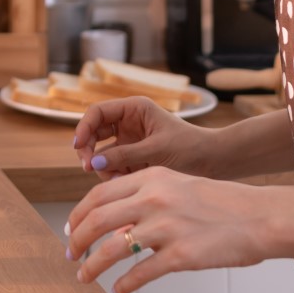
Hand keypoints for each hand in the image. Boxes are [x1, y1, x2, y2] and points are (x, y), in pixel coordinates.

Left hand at [65, 167, 269, 292]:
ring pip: (112, 249)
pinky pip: (141, 273)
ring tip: (84, 276)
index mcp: (151, 178)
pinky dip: (124, 284)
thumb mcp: (178, 185)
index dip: (79, 214)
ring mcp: (166, 228)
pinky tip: (119, 289)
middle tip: (70, 254)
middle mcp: (154, 199)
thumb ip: (146, 197)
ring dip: (92, 266)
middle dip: (77, 240)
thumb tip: (116, 220)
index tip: (71, 228)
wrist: (260, 217)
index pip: (99, 195)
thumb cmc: (222, 203)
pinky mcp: (181, 255)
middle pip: (97, 220)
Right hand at [72, 96, 219, 179]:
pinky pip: (113, 166)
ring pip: (101, 152)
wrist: (214, 163)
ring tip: (116, 180)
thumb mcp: (157, 151)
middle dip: (89, 150)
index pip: (98, 112)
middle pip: (94, 132)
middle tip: (89, 168)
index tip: (78, 147)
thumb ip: (124, 155)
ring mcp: (129, 141)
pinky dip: (114, 176)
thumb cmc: (191, 148)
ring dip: (103, 167)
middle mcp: (128, 123)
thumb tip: (94, 163)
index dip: (84, 127)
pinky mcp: (133, 159)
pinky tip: (123, 183)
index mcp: (134, 109)